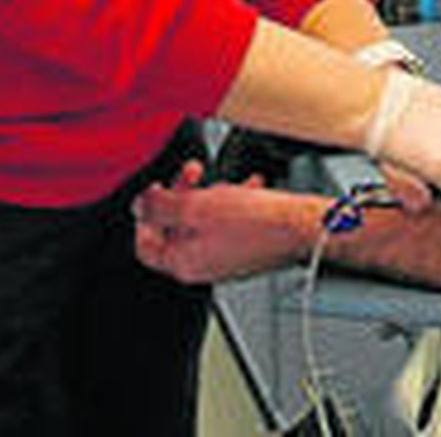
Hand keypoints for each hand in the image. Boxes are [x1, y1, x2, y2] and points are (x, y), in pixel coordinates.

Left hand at [133, 160, 314, 284]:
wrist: (301, 227)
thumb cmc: (257, 223)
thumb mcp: (197, 206)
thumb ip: (161, 206)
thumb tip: (139, 205)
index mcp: (184, 262)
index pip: (146, 246)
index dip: (145, 218)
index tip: (154, 194)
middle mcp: (202, 265)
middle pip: (176, 229)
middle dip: (180, 197)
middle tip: (190, 174)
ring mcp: (225, 258)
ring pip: (203, 223)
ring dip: (208, 196)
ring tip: (222, 180)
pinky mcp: (246, 248)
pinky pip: (229, 223)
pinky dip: (233, 203)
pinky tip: (247, 188)